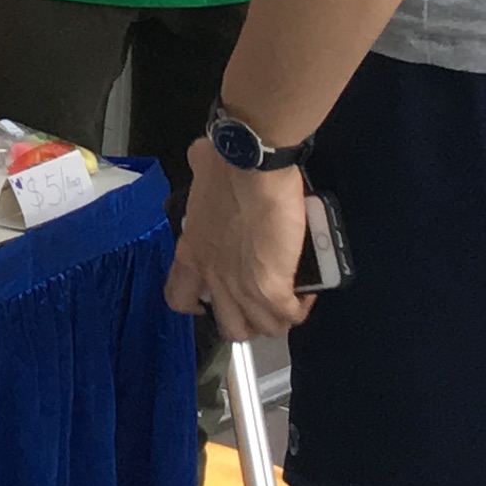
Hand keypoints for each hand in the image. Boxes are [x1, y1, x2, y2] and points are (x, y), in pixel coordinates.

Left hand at [166, 145, 311, 342]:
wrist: (251, 168)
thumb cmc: (225, 165)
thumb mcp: (200, 173)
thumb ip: (200, 172)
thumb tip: (202, 155)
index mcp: (192, 253)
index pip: (179, 298)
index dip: (195, 305)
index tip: (209, 301)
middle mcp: (213, 277)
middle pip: (228, 326)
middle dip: (247, 321)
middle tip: (262, 303)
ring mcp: (241, 287)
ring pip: (260, 329)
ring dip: (276, 319)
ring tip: (288, 302)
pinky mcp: (271, 288)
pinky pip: (286, 316)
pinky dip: (299, 309)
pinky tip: (306, 294)